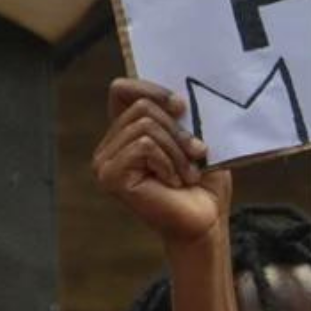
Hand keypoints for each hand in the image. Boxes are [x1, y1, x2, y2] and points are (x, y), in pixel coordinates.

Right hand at [92, 77, 229, 246]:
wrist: (206, 220)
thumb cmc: (202, 183)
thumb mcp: (192, 139)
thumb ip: (175, 116)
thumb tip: (176, 99)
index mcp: (124, 133)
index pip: (121, 90)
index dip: (150, 89)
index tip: (181, 107)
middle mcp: (109, 146)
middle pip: (141, 107)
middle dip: (177, 130)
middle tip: (195, 154)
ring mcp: (104, 162)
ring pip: (145, 127)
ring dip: (177, 151)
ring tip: (185, 174)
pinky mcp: (110, 176)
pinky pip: (144, 146)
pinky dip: (168, 162)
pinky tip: (172, 182)